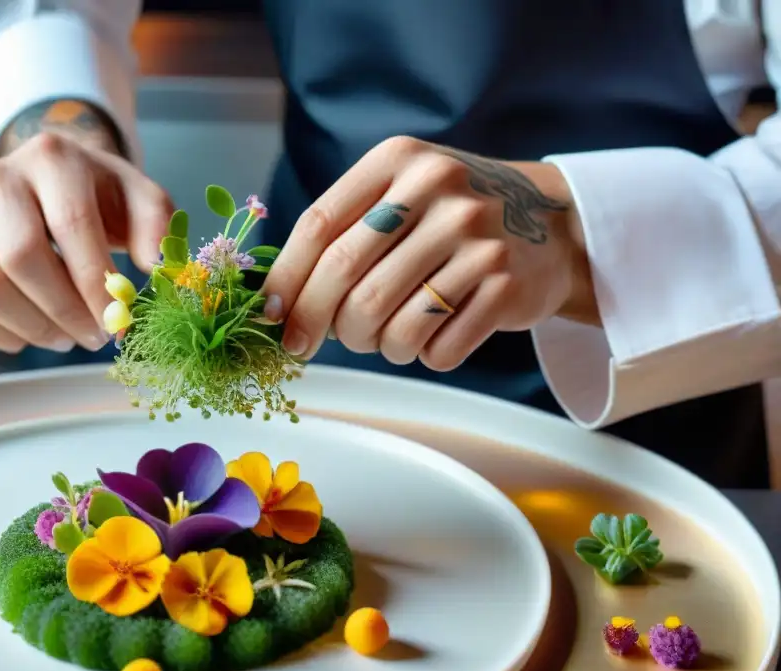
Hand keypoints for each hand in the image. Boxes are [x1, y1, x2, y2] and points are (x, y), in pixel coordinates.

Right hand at [0, 100, 172, 352]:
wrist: (48, 181)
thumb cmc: (100, 197)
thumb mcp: (139, 198)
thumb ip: (157, 227)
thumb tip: (159, 269)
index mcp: (52, 158)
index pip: (70, 224)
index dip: (94, 282)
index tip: (119, 322)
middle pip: (20, 259)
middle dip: (65, 311)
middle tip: (96, 337)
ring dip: (35, 329)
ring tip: (68, 336)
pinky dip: (4, 335)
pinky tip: (36, 330)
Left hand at [261, 136, 592, 369]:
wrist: (554, 224)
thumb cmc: (453, 218)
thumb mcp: (403, 193)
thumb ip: (346, 230)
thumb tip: (278, 301)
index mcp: (399, 161)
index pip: (319, 225)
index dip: (286, 279)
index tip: (270, 316)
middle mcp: (439, 190)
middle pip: (346, 277)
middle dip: (316, 322)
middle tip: (305, 345)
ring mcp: (477, 237)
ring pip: (388, 322)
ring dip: (374, 346)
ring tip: (385, 337)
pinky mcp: (505, 284)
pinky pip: (437, 348)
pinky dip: (422, 355)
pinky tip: (432, 337)